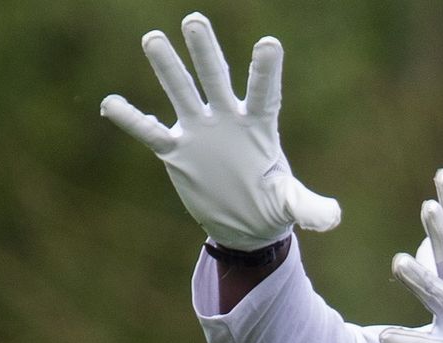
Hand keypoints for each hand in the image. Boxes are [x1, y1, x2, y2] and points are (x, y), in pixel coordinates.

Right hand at [100, 12, 339, 250]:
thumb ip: (310, 207)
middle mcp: (228, 121)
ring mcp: (201, 132)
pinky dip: (132, 120)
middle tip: (195, 19)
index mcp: (260, 127)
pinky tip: (110, 103)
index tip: (270, 43)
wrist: (247, 223)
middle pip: (216, 79)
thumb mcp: (292, 205)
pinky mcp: (178, 152)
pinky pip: (151, 133)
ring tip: (153, 37)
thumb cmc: (274, 205)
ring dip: (168, 68)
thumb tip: (332, 218)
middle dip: (206, 52)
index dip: (266, 70)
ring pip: (182, 93)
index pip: (264, 93)